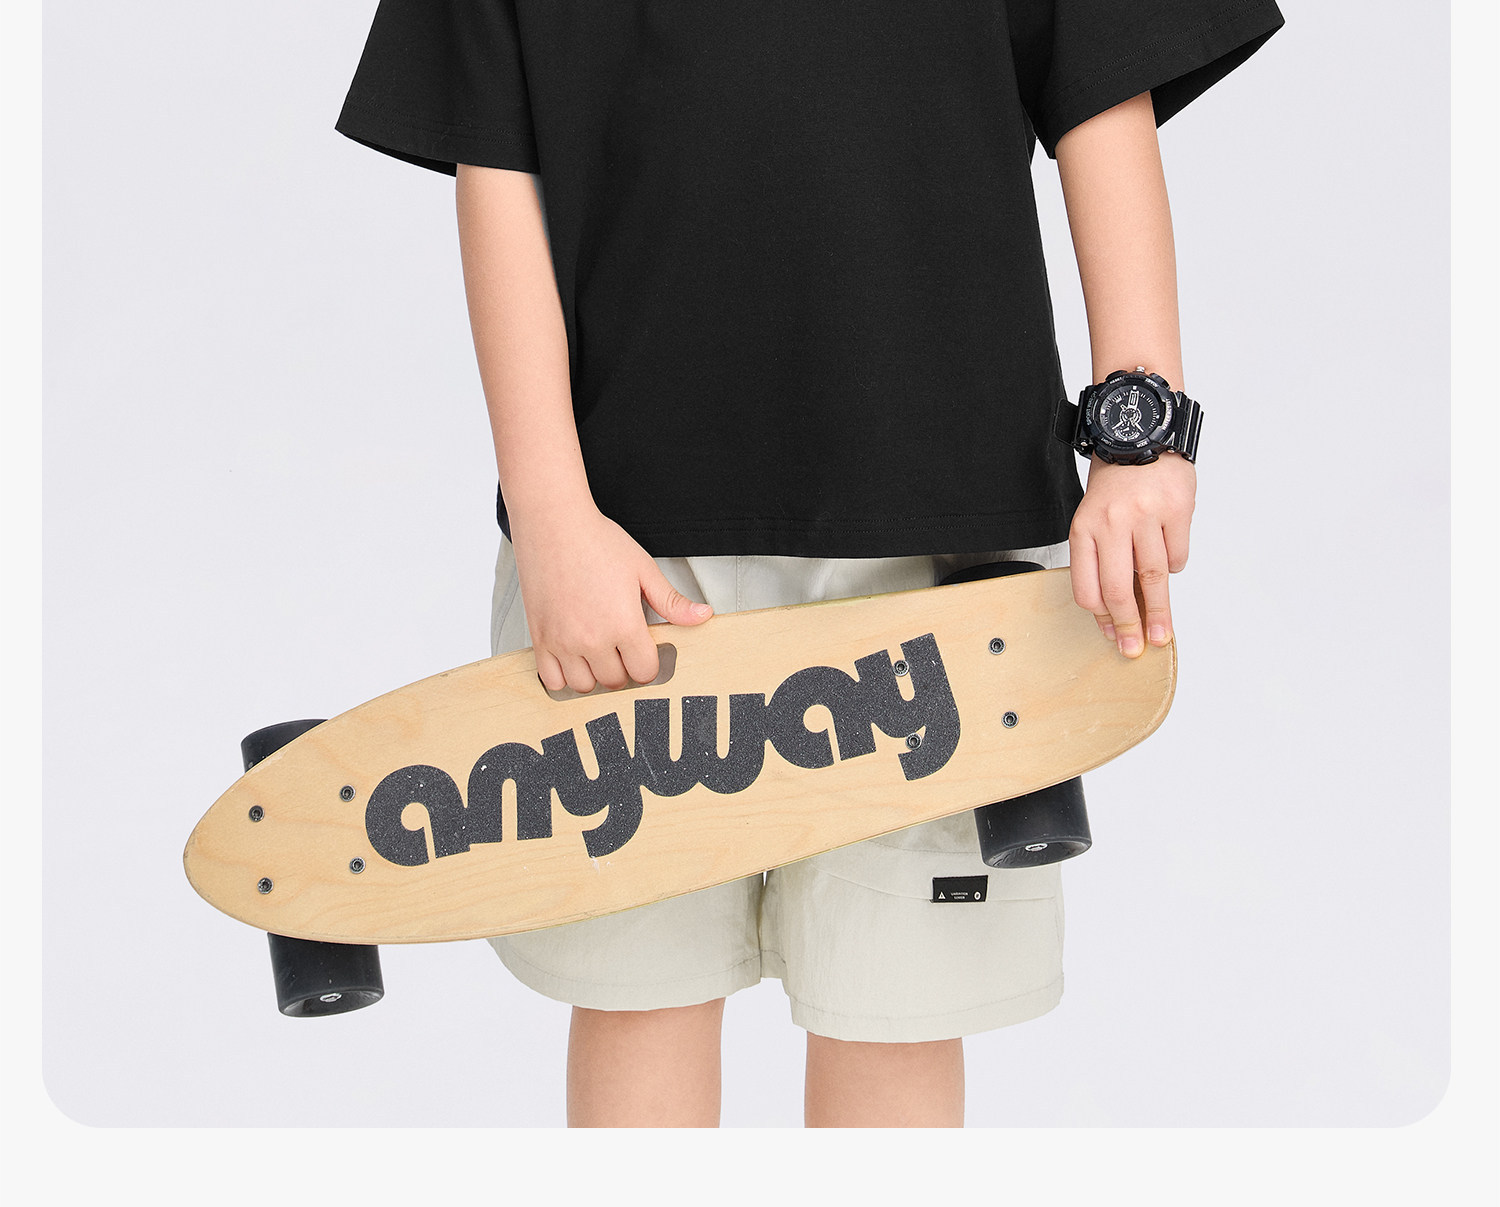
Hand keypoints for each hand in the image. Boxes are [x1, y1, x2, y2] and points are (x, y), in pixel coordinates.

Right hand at [509, 504, 712, 692]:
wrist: (554, 524)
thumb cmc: (596, 541)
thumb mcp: (643, 569)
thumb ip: (672, 601)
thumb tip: (702, 616)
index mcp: (624, 624)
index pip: (644, 672)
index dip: (648, 663)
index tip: (644, 650)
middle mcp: (592, 639)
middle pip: (616, 681)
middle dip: (623, 668)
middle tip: (621, 645)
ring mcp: (563, 642)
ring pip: (584, 685)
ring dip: (594, 674)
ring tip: (597, 651)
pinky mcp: (540, 638)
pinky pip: (552, 679)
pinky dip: (563, 676)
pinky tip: (571, 656)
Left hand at [1068, 452, 1195, 657]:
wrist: (1138, 432)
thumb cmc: (1114, 482)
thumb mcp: (1093, 517)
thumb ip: (1102, 559)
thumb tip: (1118, 610)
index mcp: (1084, 529)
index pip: (1088, 588)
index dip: (1101, 618)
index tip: (1113, 636)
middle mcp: (1112, 524)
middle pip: (1120, 589)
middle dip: (1130, 625)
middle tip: (1137, 648)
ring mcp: (1146, 516)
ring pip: (1154, 578)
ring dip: (1160, 611)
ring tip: (1163, 634)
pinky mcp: (1177, 509)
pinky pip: (1178, 555)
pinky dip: (1175, 566)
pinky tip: (1168, 562)